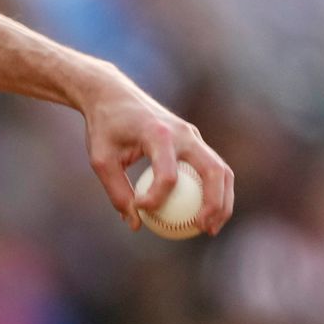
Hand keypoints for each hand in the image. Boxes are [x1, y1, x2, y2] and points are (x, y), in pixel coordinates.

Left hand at [79, 67, 234, 234]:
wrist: (113, 95)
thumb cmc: (104, 127)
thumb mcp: (101, 160)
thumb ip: (117, 191)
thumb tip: (135, 224)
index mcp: (159, 134)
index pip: (168, 175)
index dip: (156, 198)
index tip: (140, 208)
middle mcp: (184, 133)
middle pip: (212, 170)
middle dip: (214, 203)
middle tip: (204, 229)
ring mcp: (193, 135)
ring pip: (220, 169)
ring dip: (222, 200)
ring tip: (211, 228)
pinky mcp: (193, 139)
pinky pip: (210, 167)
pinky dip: (213, 191)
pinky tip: (203, 213)